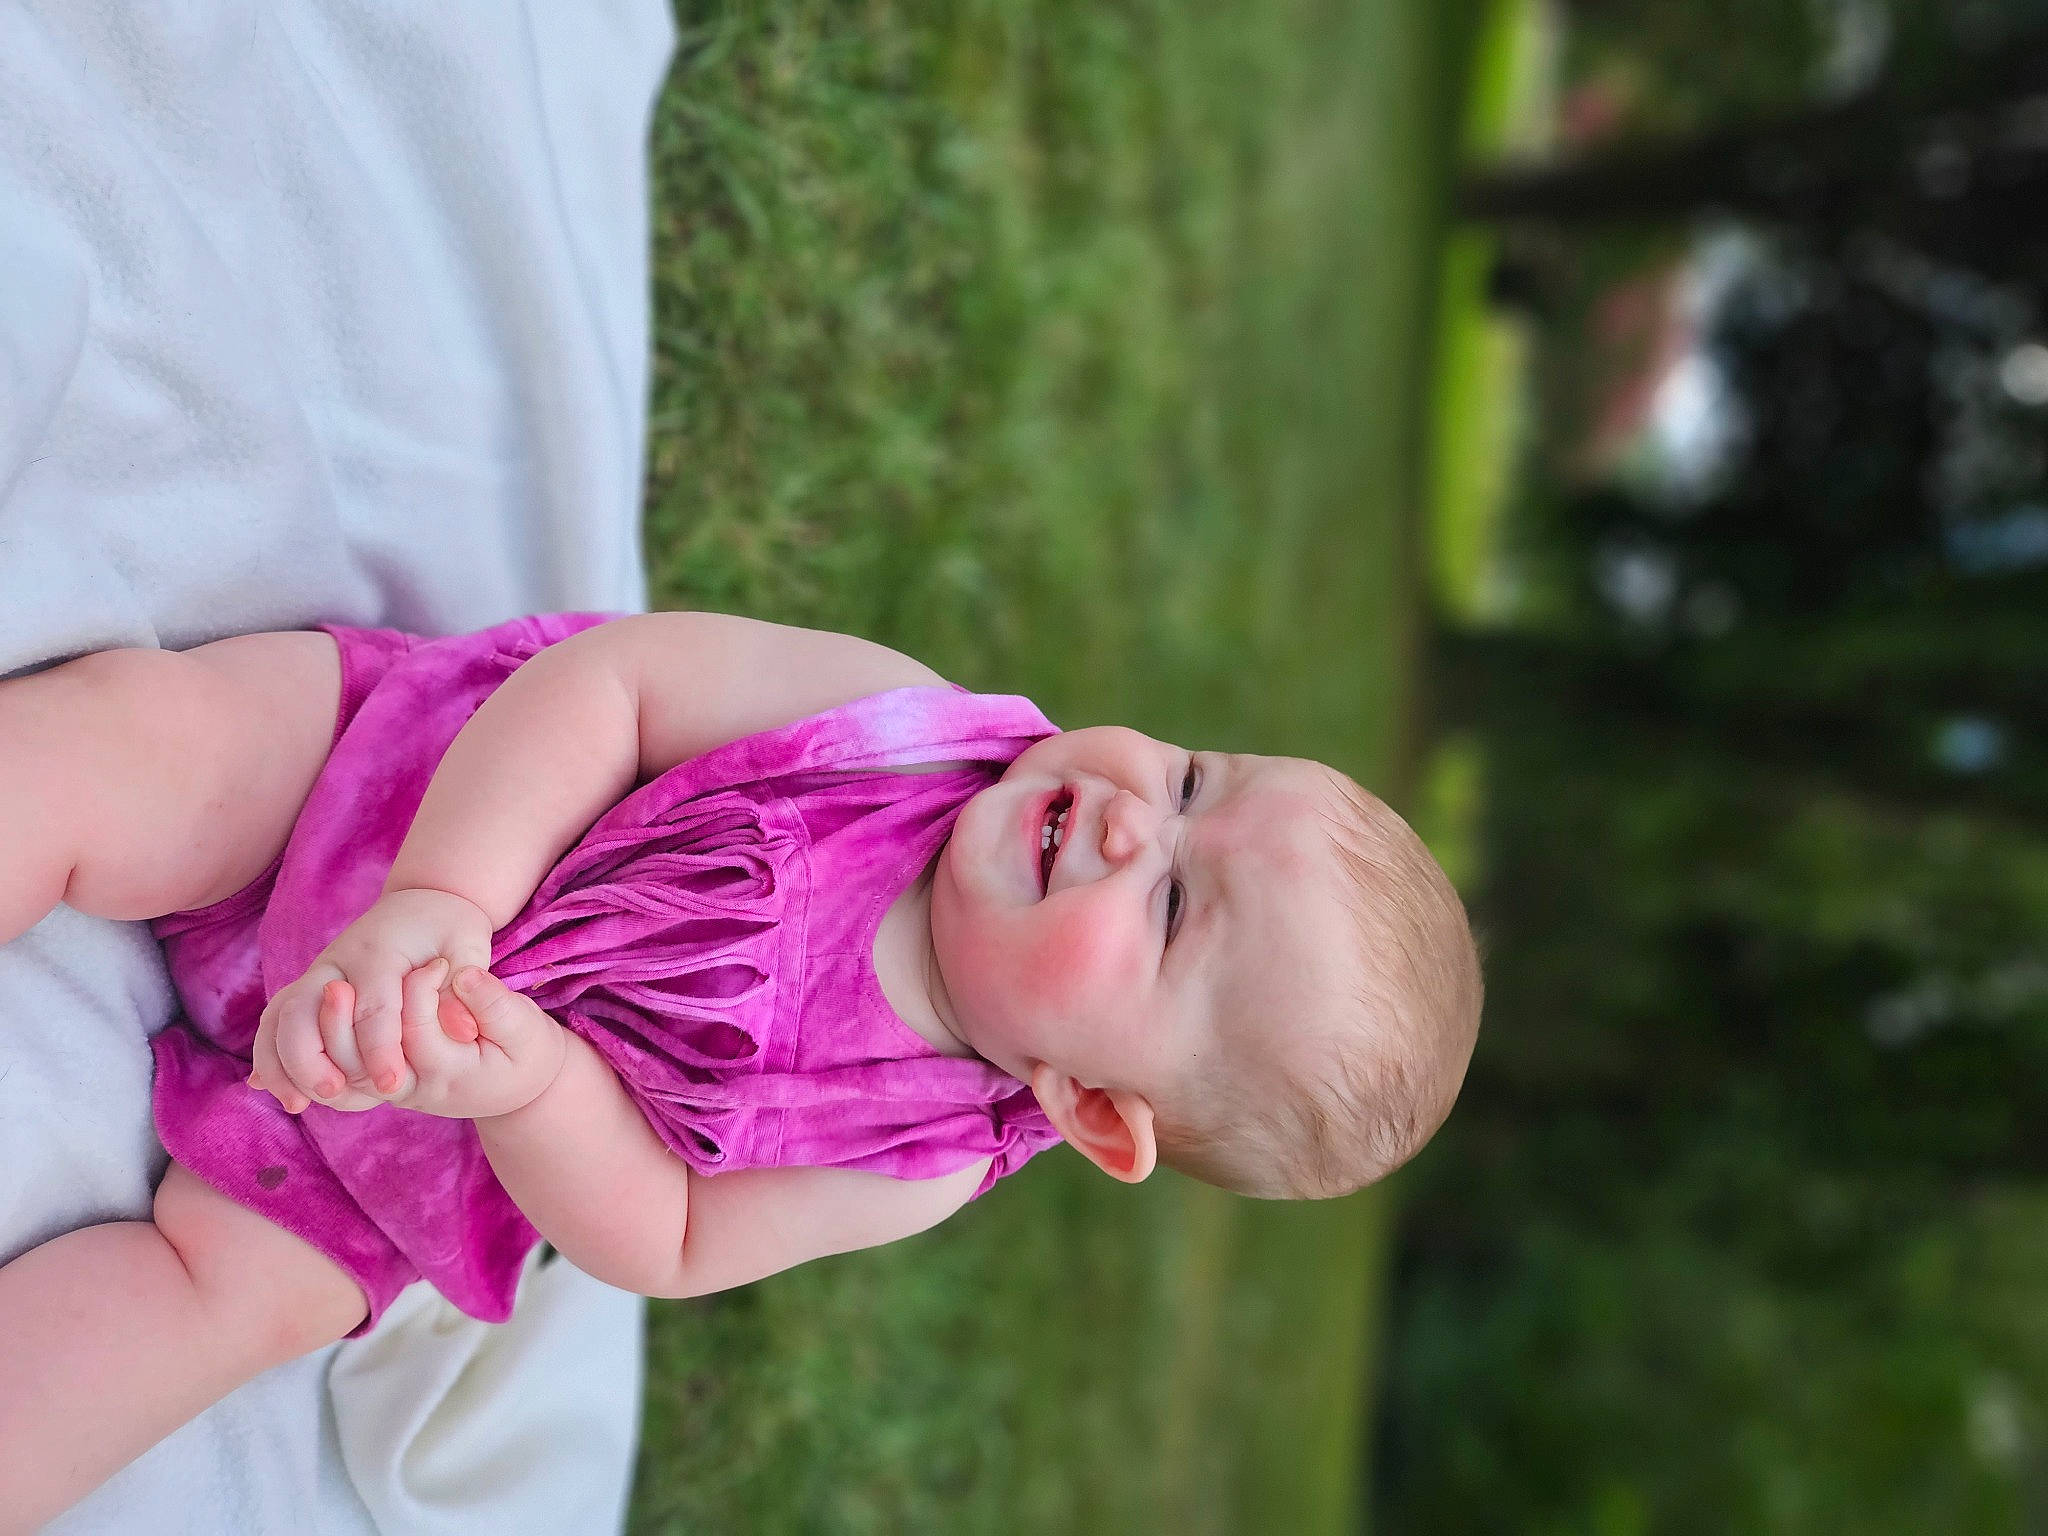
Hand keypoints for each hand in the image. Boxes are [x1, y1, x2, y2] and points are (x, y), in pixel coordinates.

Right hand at [252, 886, 555, 1115]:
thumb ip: (463, 990)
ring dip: (284, 1063)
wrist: (422, 904)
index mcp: (379, 951)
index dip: (381, 1050)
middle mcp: (337, 963)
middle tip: (335, 1093)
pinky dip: (269, 1055)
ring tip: (295, 1104)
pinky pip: (275, 1023)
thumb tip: (463, 1031)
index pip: (373, 1007)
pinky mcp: (309, 990)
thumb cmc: (450, 932)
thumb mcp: (469, 950)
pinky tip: (270, 1087)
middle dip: (314, 1059)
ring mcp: (317, 976)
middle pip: (305, 1012)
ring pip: (281, 1019)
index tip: (392, 1086)